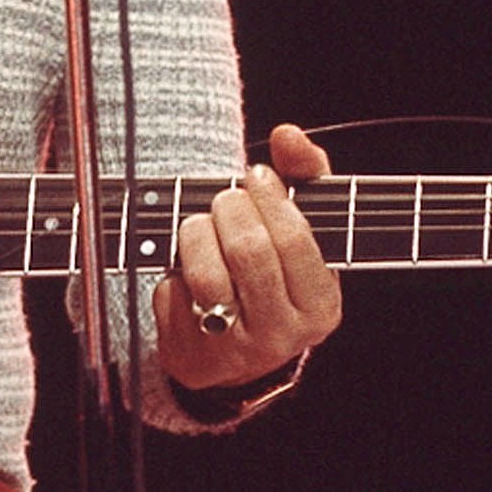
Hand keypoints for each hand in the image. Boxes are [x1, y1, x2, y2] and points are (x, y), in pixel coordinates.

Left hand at [154, 123, 343, 390]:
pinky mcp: (192, 356)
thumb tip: (287, 135)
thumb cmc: (275, 275)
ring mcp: (235, 351)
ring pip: (206, 275)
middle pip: (248, 252)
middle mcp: (282, 335)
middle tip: (225, 199)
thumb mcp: (302, 232)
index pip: (294, 240)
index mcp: (319, 307)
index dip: (270, 198)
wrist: (237, 352)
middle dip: (229, 210)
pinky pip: (172, 295)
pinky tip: (184, 269)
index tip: (256, 176)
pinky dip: (172, 270)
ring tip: (200, 224)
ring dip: (196, 234)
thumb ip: (304, 177)